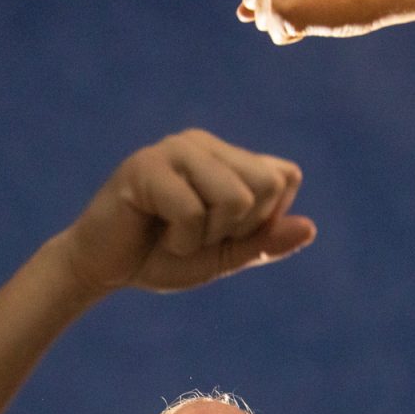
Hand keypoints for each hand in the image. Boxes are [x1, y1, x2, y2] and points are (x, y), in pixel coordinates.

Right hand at [60, 129, 314, 294]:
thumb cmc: (162, 258)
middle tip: (196, 234)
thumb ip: (265, 243)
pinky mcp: (145, 166)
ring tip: (175, 234)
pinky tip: (154, 233)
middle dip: (237, 228)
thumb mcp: (225, 257)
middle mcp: (203, 143)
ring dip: (206, 236)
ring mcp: (174, 149)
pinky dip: (180, 241)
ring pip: (234, 197)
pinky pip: (192, 211)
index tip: (223, 232)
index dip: (262, 220)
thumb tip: (310, 228)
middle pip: (266, 186)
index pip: (285, 177)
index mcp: (227, 156)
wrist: (104, 270)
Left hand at [238, 0, 391, 44]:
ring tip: (315, 6)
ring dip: (287, 20)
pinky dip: (295, 34)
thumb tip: (240, 15)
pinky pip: (277, 36)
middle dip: (275, 7)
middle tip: (308, 0)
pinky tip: (316, 19)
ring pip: (264, 21)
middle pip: (252, 2)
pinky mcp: (278, 12)